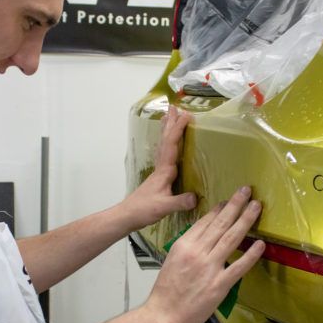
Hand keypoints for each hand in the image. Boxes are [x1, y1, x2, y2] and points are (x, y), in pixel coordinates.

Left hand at [119, 106, 197, 231]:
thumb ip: (179, 202)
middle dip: (171, 123)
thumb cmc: (143, 210)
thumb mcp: (164, 207)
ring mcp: (159, 172)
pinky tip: (169, 146)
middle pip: (166, 140)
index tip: (187, 115)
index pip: (172, 145)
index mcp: (164, 171)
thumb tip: (196, 197)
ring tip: (169, 116)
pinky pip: (165, 155)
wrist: (127, 216)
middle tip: (175, 106)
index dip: (178, 130)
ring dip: (167, 130)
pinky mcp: (158, 178)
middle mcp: (161, 168)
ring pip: (163, 146)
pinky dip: (167, 145)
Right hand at [144, 186, 264, 322]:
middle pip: (220, 224)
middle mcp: (197, 252)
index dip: (219, 209)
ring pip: (231, 238)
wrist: (162, 315)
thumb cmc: (165, 291)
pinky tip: (260, 244)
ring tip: (256, 206)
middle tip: (246, 191)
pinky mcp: (219, 285)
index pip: (205, 222)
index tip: (228, 200)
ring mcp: (209, 268)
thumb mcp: (172, 260)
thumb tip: (203, 237)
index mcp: (183, 245)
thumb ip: (188, 247)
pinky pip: (239, 266)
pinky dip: (251, 255)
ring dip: (245, 220)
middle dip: (235, 205)